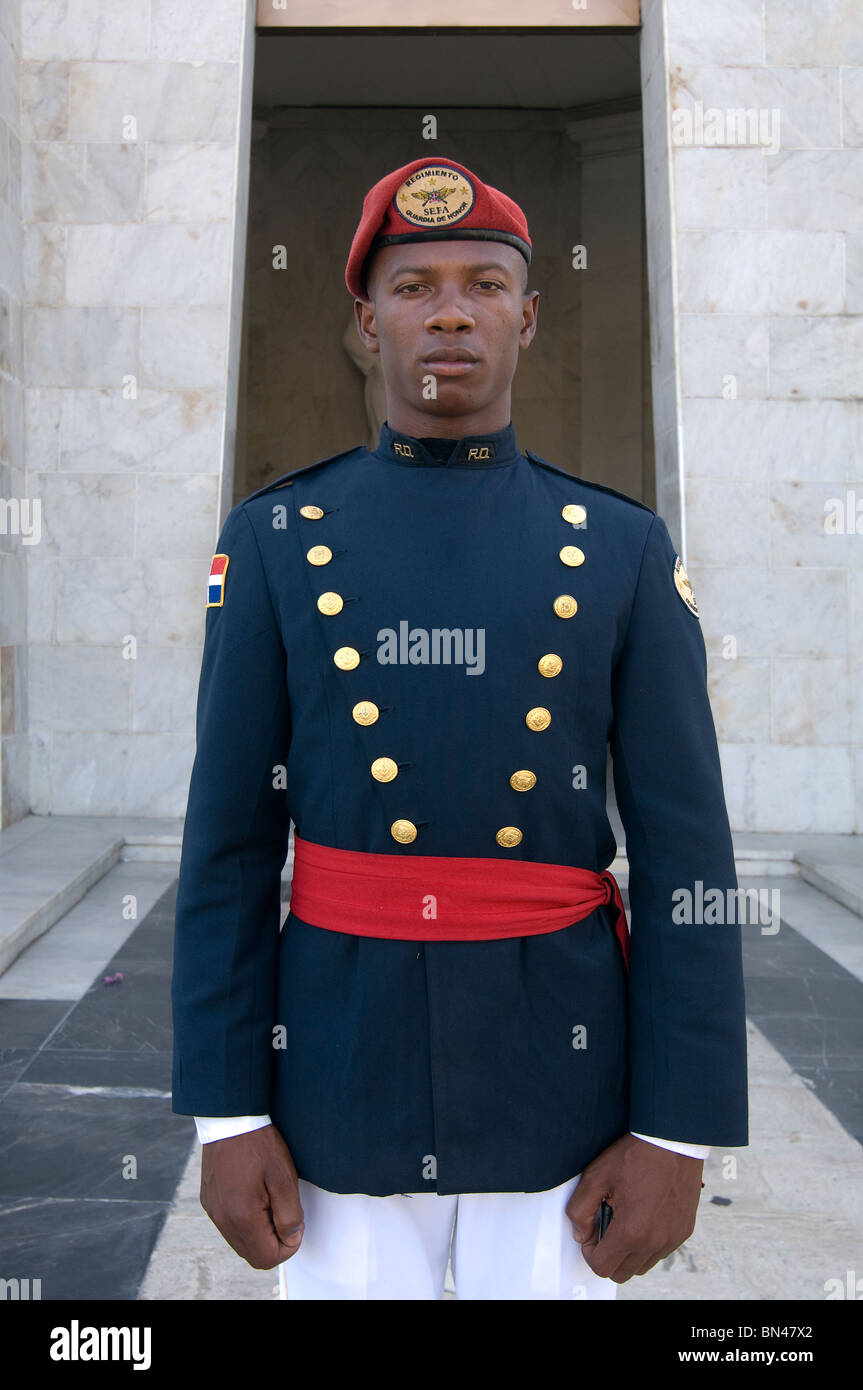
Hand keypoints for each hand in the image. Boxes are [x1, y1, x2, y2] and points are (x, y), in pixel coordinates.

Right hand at [200, 1123, 304, 1269]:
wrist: (230, 1118)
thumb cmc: (258, 1144)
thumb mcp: (284, 1177)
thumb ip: (290, 1215)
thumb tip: (291, 1238)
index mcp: (242, 1217)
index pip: (267, 1258)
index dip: (288, 1247)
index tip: (296, 1223)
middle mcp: (223, 1219)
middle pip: (253, 1255)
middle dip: (274, 1242)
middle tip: (285, 1212)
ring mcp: (213, 1211)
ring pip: (241, 1242)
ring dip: (260, 1232)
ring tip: (270, 1200)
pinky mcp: (209, 1201)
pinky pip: (230, 1226)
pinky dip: (246, 1221)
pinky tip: (255, 1196)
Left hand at [565, 1133, 703, 1282]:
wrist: (672, 1140)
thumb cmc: (637, 1155)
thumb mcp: (596, 1176)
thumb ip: (580, 1210)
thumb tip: (581, 1233)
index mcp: (632, 1231)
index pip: (602, 1266)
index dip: (590, 1251)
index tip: (591, 1232)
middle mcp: (655, 1241)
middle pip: (622, 1272)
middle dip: (608, 1255)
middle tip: (605, 1225)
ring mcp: (672, 1238)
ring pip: (642, 1265)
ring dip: (629, 1251)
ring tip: (625, 1219)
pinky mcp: (684, 1230)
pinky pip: (660, 1251)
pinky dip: (648, 1243)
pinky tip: (643, 1216)